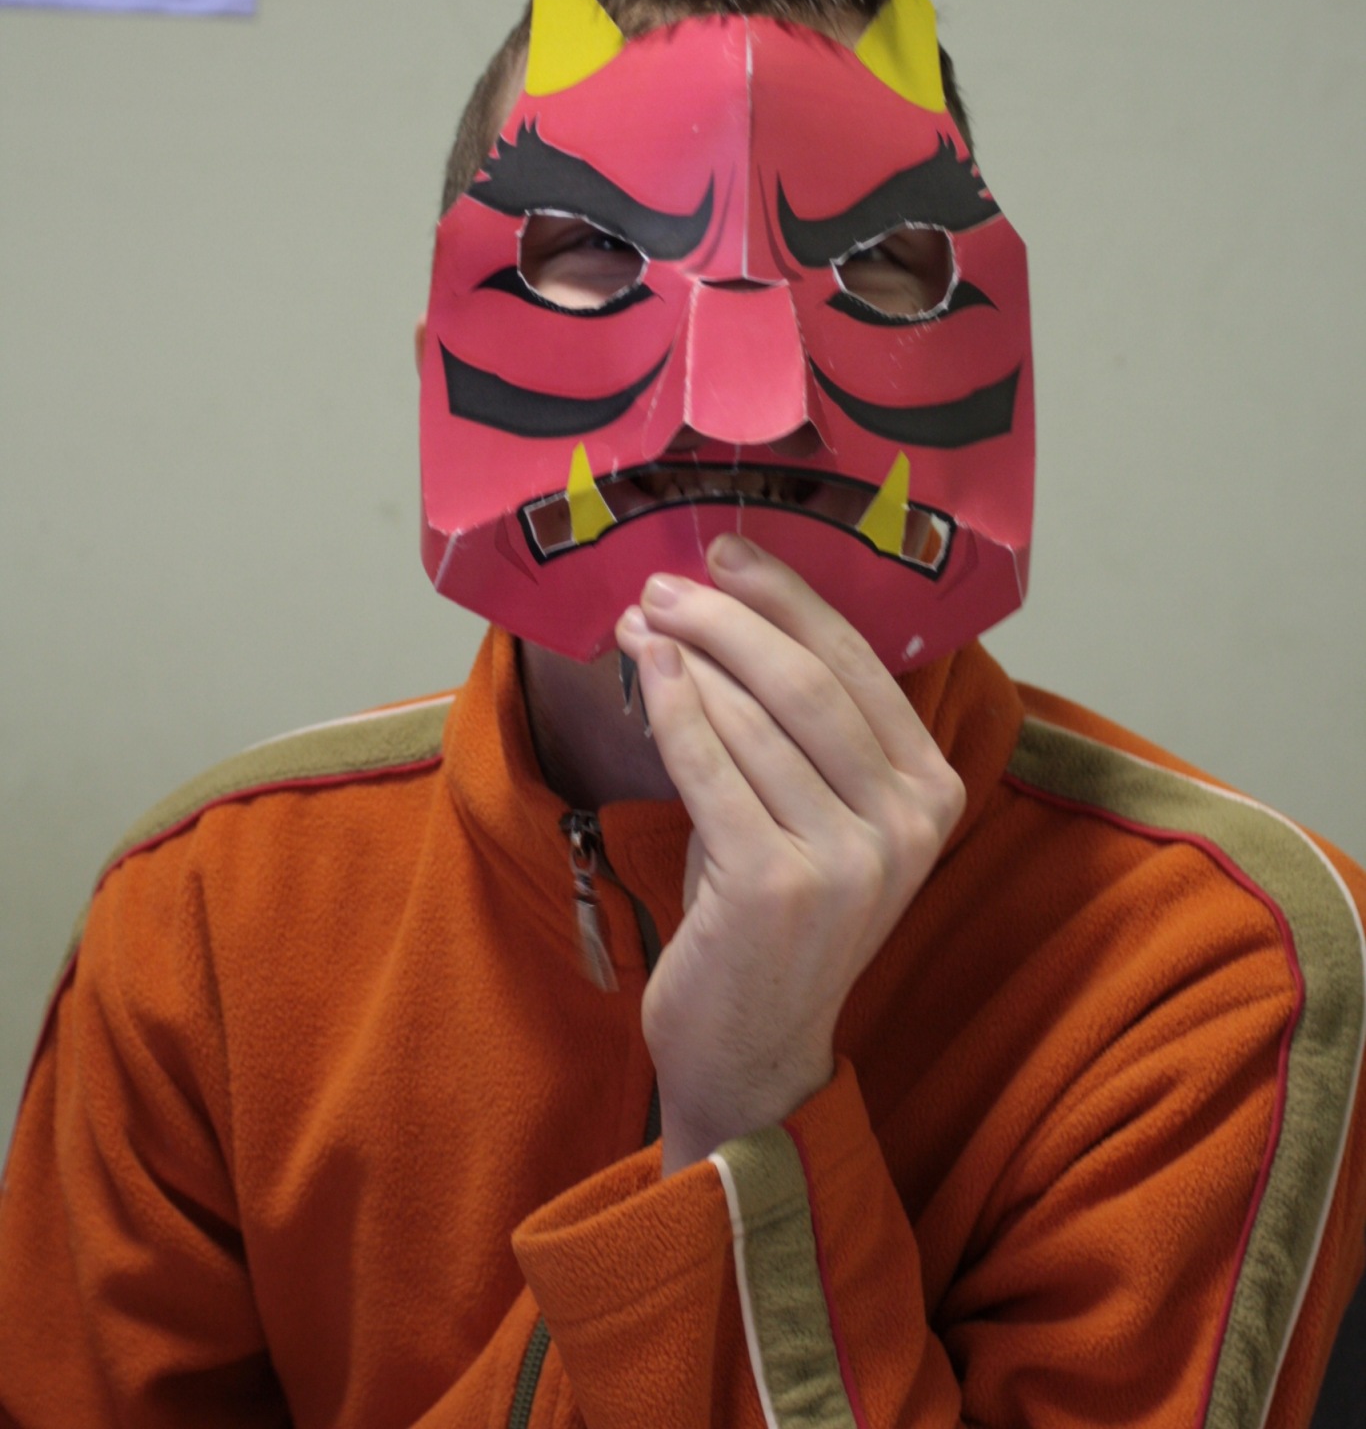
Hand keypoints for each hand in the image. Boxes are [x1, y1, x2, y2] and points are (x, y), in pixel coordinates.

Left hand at [615, 535, 964, 1174]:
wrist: (752, 1050)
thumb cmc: (775, 917)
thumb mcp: (819, 815)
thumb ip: (804, 729)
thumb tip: (727, 606)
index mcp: (935, 793)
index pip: (862, 664)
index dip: (790, 598)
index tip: (729, 554)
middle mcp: (907, 825)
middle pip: (807, 681)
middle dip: (727, 617)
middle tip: (665, 584)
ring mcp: (848, 859)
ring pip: (756, 716)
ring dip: (688, 654)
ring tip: (640, 623)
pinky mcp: (776, 885)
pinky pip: (712, 766)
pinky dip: (673, 706)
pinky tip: (646, 668)